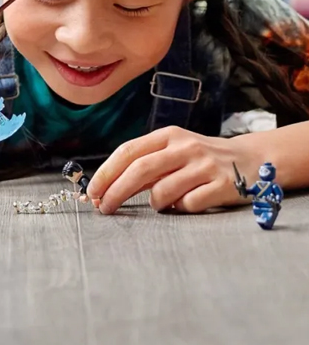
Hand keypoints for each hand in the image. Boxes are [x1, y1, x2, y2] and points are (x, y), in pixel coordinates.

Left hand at [87, 126, 255, 213]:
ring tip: (159, 203)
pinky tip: (185, 204)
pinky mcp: (223, 186)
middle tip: (104, 209)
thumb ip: (145, 165)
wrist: (252, 160)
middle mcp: (185, 147)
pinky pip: (189, 205)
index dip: (106, 173)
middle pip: (139, 170)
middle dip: (116, 192)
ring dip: (153, 203)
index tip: (92, 192)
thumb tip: (105, 189)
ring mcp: (205, 166)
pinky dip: (180, 209)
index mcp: (168, 135)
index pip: (128, 151)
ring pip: (162, 191)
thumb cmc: (200, 159)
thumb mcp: (173, 151)